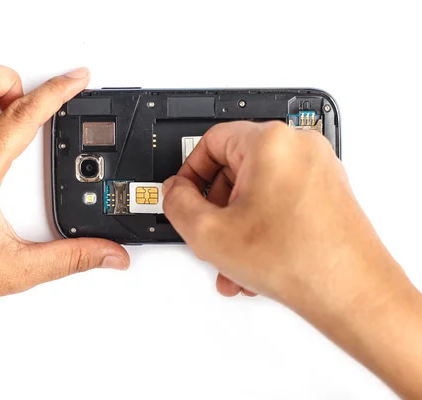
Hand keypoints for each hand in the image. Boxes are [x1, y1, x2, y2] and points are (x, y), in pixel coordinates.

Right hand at [162, 121, 405, 306]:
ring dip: (236, 224)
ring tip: (231, 260)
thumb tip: (175, 191)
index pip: (210, 141)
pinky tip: (254, 260)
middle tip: (209, 233)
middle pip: (235, 168)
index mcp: (270, 142)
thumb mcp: (209, 233)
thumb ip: (177, 204)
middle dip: (216, 208)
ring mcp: (318, 169)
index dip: (189, 172)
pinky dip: (261, 226)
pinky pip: (279, 201)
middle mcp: (299, 147)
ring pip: (257, 190)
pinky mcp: (328, 191)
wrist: (353, 294)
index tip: (184, 196)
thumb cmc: (299, 261)